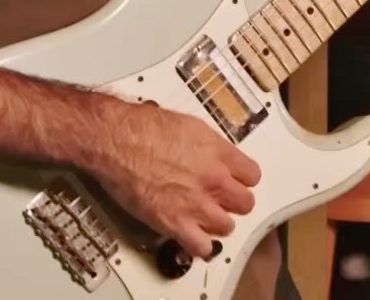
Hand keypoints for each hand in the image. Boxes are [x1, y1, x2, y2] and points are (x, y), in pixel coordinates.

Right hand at [87, 96, 260, 258]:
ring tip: (207, 217)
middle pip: (245, 202)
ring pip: (227, 226)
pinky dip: (199, 245)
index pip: (252, 174)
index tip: (239, 181)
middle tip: (224, 199)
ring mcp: (195, 203)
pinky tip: (192, 236)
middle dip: (235, 201)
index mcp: (216, 150)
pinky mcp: (176, 223)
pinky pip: (202, 247)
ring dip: (218, 222)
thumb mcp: (186, 123)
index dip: (244, 179)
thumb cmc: (141, 127)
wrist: (117, 140)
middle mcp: (212, 178)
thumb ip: (207, 144)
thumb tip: (211, 151)